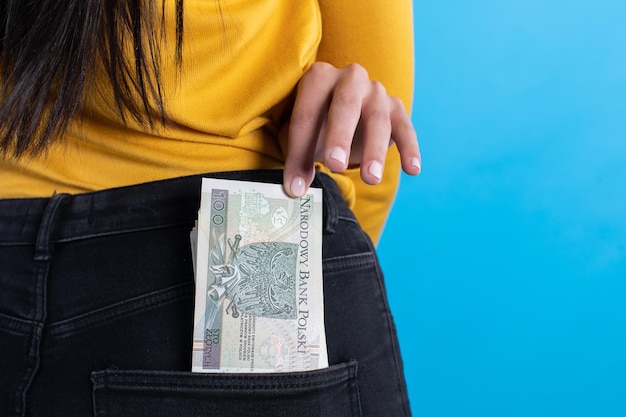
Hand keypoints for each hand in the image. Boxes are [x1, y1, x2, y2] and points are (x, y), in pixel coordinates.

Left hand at [281, 62, 420, 197]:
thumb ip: (296, 158)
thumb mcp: (300, 137)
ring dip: (375, 151)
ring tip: (370, 180)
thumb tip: (295, 190)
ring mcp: (375, 91)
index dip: (299, 150)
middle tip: (335, 166)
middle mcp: (349, 77)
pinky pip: (405, 127)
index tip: (295, 186)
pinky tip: (412, 170)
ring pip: (377, 119)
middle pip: (344, 106)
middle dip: (339, 137)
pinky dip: (409, 148)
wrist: (345, 114)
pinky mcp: (396, 108)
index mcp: (318, 78)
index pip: (306, 114)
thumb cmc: (317, 125)